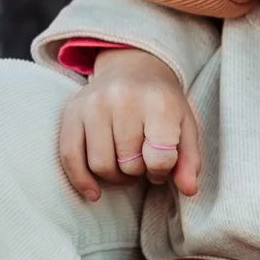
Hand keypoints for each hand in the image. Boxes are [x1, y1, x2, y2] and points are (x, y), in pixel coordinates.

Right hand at [57, 48, 201, 202]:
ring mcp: (94, 103)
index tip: (162, 163)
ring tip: (125, 166)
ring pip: (100, 165)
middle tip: (143, 163)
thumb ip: (190, 160)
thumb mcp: (186, 127)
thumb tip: (189, 190)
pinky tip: (93, 192)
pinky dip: (81, 180)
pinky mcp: (72, 111)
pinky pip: (69, 156)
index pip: (159, 158)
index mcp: (158, 102)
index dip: (162, 170)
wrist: (134, 68)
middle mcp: (123, 99)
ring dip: (115, 177)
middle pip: (128, 164)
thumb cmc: (162, 104)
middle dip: (138, 172)